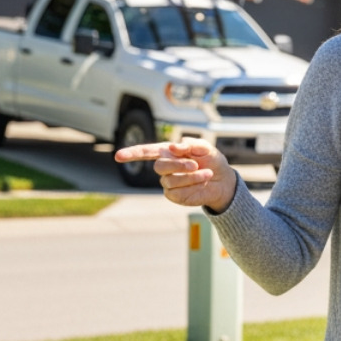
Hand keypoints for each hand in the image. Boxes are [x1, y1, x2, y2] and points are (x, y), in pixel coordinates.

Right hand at [114, 139, 235, 211]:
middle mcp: (166, 167)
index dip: (132, 154)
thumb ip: (191, 144)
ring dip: (190, 176)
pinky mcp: (175, 196)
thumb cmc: (212, 161)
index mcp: (168, 152)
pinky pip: (177, 192)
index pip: (146, 152)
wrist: (223, 181)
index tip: (118, 156)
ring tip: (207, 173)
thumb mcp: (206, 148)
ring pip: (170, 180)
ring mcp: (168, 183)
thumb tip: (173, 146)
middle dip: (178, 165)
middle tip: (195, 164)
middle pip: (159, 166)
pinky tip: (203, 182)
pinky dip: (193, 185)